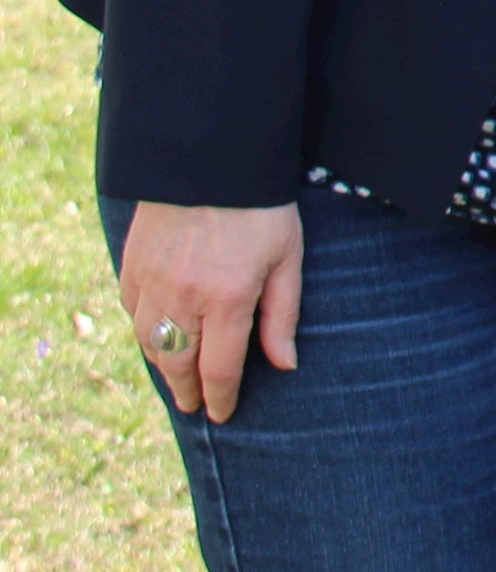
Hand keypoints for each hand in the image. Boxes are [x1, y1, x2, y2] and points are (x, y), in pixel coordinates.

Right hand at [117, 202, 303, 421]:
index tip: (221, 414)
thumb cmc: (261, 207)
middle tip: (195, 405)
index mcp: (226, 298)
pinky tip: (158, 334)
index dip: (220, 397)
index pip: (219, 368)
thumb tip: (284, 364)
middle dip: (186, 389)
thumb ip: (282, 314)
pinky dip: (145, 328)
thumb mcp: (287, 257)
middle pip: (178, 362)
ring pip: (149, 341)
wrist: (210, 158)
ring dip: (163, 364)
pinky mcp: (132, 264)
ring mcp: (151, 281)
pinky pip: (132, 310)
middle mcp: (182, 297)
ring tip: (177, 377)